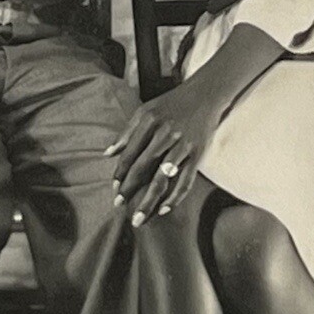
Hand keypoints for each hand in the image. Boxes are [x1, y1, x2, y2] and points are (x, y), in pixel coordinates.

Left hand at [105, 80, 223, 225]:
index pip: (130, 153)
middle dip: (129, 189)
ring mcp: (182, 145)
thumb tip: (108, 153)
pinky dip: (175, 197)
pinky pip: (185, 180)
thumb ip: (127, 132)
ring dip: (149, 200)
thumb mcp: (146, 111)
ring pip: (162, 178)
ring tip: (139, 218)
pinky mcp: (197, 153)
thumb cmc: (172, 104)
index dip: (120, 173)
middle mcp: (165, 133)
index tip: (114, 189)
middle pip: (143, 168)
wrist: (205, 94)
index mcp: (149, 122)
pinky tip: (164, 210)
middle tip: (119, 206)